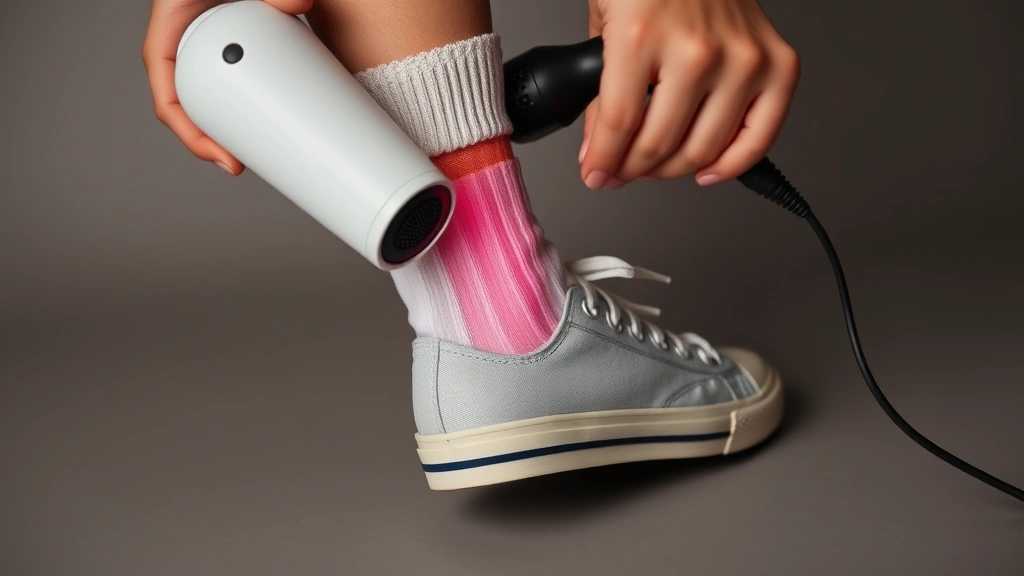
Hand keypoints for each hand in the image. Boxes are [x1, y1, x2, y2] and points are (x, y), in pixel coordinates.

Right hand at [142, 0, 312, 175]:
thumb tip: (300, 0)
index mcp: (176, 21)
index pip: (167, 86)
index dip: (187, 128)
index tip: (218, 154)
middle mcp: (193, 36)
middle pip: (189, 102)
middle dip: (208, 141)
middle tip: (238, 166)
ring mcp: (219, 43)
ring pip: (212, 97)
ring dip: (226, 130)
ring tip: (251, 158)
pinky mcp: (244, 44)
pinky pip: (236, 83)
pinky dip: (245, 110)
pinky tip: (263, 130)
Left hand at [579, 0, 799, 188]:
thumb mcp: (605, 21)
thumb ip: (600, 89)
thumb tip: (599, 146)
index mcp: (644, 35)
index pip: (620, 125)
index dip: (603, 161)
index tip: (596, 175)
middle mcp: (698, 50)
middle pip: (659, 144)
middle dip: (630, 169)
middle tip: (619, 172)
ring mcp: (742, 59)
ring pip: (703, 150)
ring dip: (671, 170)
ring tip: (653, 166)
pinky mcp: (777, 65)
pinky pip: (758, 138)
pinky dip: (731, 164)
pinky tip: (706, 170)